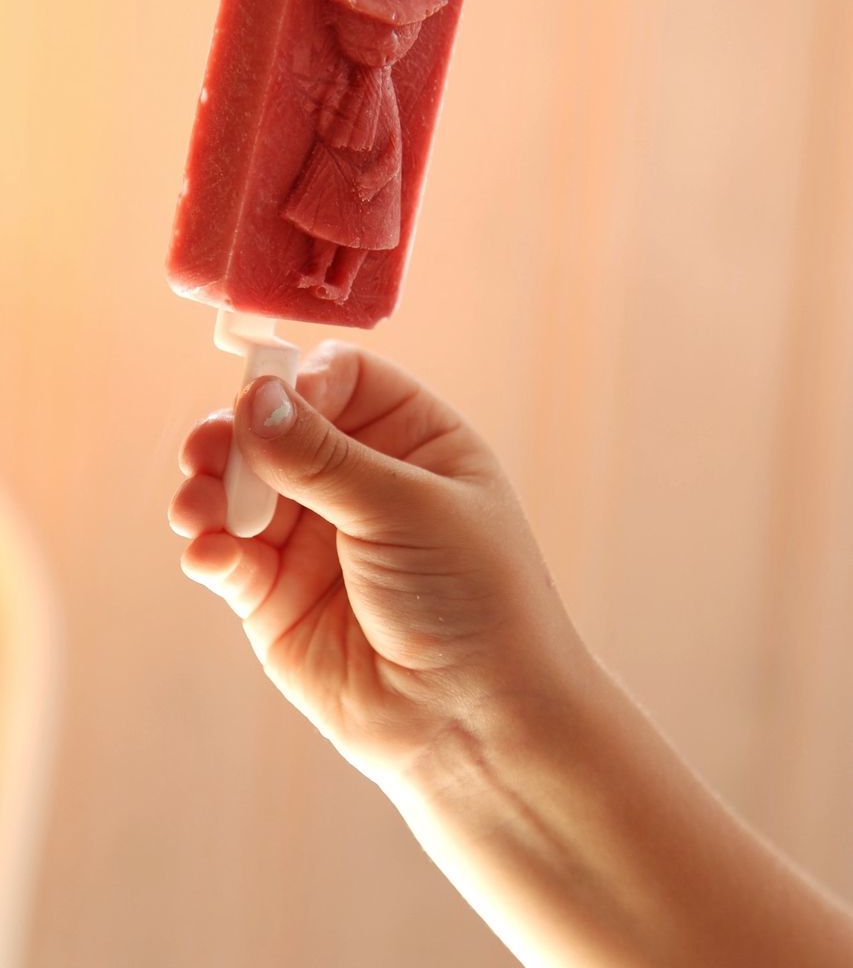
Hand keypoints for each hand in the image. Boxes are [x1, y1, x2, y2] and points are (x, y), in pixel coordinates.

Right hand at [168, 342, 581, 787]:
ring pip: (241, 491)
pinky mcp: (278, 599)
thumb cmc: (473, 600)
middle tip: (209, 451)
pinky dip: (210, 549)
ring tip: (199, 507)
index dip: (301, 381)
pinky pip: (229, 557)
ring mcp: (315, 541)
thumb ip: (323, 456)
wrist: (478, 726)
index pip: (342, 380)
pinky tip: (209, 554)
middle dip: (235, 436)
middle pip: (277, 429)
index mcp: (413, 441)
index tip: (273, 400)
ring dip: (209, 491)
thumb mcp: (406, 509)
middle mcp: (360, 484)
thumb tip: (254, 397)